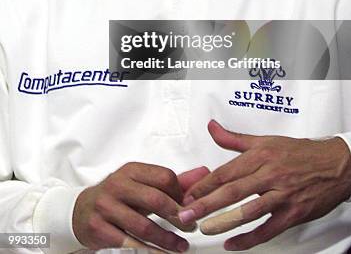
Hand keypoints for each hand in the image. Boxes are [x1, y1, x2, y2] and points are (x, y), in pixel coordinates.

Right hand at [73, 162, 208, 251]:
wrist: (80, 211)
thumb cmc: (118, 196)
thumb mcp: (141, 184)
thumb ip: (173, 181)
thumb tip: (203, 173)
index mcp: (131, 170)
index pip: (164, 177)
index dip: (180, 193)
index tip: (190, 206)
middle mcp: (118, 185)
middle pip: (155, 199)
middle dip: (177, 217)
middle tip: (190, 227)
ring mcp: (106, 207)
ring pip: (143, 226)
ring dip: (166, 240)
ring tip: (181, 247)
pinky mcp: (99, 228)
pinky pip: (128, 243)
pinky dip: (147, 251)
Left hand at [178, 120, 350, 250]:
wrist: (335, 165)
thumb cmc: (299, 153)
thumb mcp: (265, 141)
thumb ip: (234, 139)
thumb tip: (212, 128)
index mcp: (261, 155)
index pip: (226, 172)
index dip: (205, 185)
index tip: (187, 195)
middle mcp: (270, 174)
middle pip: (233, 191)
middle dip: (206, 204)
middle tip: (187, 214)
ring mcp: (282, 195)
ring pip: (249, 210)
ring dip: (224, 222)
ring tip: (205, 229)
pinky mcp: (293, 213)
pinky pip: (268, 229)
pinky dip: (250, 239)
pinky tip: (233, 244)